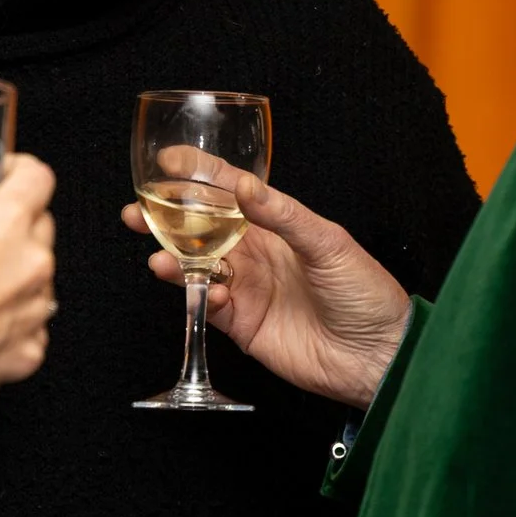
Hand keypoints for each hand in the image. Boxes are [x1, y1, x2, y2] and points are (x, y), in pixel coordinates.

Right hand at [0, 156, 56, 389]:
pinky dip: (9, 324)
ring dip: (11, 275)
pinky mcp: (27, 350)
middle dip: (12, 224)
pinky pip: (30, 328)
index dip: (16, 172)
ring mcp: (34, 309)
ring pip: (37, 278)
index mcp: (4, 221)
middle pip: (39, 225)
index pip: (36, 176)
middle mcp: (31, 262)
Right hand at [128, 172, 409, 409]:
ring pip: (197, 268)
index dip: (200, 176)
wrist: (379, 356)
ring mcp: (248, 288)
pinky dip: (199, 297)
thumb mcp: (330, 244)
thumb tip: (245, 186)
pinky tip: (209, 291)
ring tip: (158, 258)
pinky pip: (208, 305)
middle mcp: (257, 253)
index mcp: (278, 226)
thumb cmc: (367, 292)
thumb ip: (284, 216)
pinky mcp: (243, 324)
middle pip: (201, 230)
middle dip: (167, 220)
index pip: (231, 192)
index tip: (168, 160)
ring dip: (173, 261)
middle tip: (136, 212)